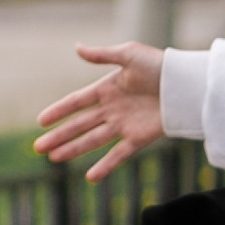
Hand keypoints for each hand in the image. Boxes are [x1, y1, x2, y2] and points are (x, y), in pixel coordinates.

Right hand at [32, 46, 167, 181]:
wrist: (186, 84)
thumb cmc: (160, 65)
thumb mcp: (129, 55)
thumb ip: (102, 56)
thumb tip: (77, 48)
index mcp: (107, 88)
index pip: (76, 102)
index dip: (59, 111)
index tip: (40, 121)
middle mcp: (112, 109)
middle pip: (80, 125)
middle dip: (59, 136)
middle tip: (38, 148)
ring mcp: (124, 125)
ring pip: (93, 140)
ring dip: (73, 150)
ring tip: (54, 159)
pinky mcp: (139, 138)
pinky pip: (119, 154)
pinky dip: (105, 166)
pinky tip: (90, 177)